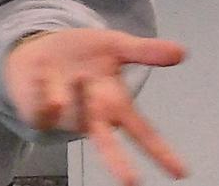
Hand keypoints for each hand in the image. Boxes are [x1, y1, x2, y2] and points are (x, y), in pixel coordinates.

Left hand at [5, 28, 187, 184]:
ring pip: (72, 119)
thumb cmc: (81, 54)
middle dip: (118, 161)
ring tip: (79, 78)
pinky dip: (41, 94)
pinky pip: (40, 111)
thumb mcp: (114, 45)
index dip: (161, 152)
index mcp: (115, 103)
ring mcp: (65, 116)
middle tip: (131, 180)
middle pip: (107, 142)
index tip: (181, 171)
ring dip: (73, 99)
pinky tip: (42, 76)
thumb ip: (145, 51)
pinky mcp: (37, 112)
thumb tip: (180, 52)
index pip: (143, 131)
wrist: (38, 47)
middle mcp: (92, 115)